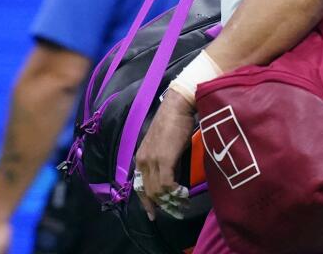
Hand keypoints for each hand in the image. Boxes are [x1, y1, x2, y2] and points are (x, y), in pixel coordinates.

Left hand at [133, 89, 194, 220]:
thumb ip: (164, 163)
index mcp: (140, 157)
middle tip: (176, 210)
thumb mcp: (164, 147)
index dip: (146, 202)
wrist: (178, 107)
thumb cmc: (174, 123)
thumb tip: (172, 180)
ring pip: (158, 190)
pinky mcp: (164, 160)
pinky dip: (175, 193)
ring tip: (183, 203)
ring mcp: (152, 160)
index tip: (153, 214)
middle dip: (161, 204)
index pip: (139, 187)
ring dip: (170, 200)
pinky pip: (167, 184)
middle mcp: (143, 160)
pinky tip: (184, 194)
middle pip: (149, 191)